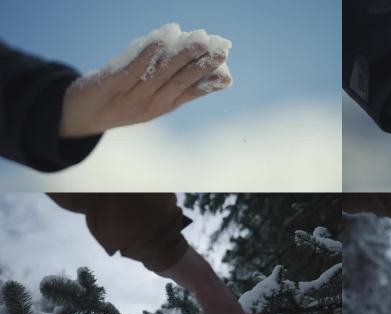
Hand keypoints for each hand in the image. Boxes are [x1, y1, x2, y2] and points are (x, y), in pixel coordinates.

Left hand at [59, 42, 229, 137]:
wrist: (80, 116)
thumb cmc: (122, 102)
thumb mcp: (153, 98)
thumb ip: (176, 84)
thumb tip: (204, 69)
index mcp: (164, 106)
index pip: (192, 92)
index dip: (210, 78)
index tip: (226, 62)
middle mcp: (151, 104)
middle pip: (180, 82)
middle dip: (202, 64)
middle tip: (221, 47)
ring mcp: (131, 97)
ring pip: (161, 74)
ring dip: (181, 55)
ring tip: (200, 39)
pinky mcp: (111, 86)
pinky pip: (133, 68)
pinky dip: (149, 52)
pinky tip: (162, 37)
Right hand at [157, 247, 245, 313]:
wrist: (165, 248)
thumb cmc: (171, 259)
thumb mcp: (185, 270)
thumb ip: (191, 278)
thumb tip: (188, 281)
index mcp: (211, 277)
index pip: (228, 296)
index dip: (236, 311)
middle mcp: (213, 279)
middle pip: (230, 303)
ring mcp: (207, 281)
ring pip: (221, 307)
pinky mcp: (199, 283)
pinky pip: (209, 306)